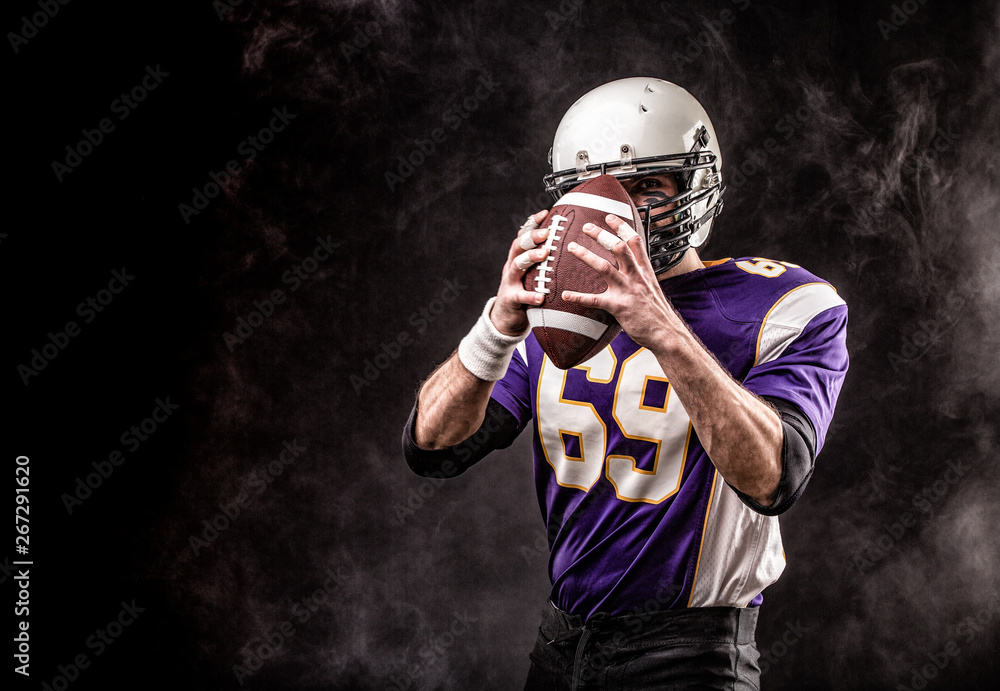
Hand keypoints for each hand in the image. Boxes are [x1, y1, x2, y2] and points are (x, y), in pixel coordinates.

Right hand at [490, 210, 549, 335]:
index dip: (532, 223)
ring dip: (530, 258)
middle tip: (547, 232)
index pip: (523, 235)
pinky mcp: (510, 299)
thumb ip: (543, 259)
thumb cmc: (525, 289)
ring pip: (516, 266)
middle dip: (532, 237)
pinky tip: (541, 296)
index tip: (546, 212)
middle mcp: (511, 266)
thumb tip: (567, 243)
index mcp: (518, 257)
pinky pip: (520, 296)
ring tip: (544, 254)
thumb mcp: (532, 272)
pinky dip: (530, 295)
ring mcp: (509, 282)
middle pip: (518, 246)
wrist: (506, 316)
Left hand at [562, 214, 676, 348]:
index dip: (621, 227)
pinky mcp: (619, 307)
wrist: (666, 333)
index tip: (608, 217)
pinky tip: (565, 294)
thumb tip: (631, 265)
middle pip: (618, 248)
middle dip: (601, 235)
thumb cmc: (657, 312)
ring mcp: (627, 291)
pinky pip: (595, 300)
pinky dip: (579, 297)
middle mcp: (636, 277)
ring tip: (572, 247)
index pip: (634, 241)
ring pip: (605, 267)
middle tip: (586, 227)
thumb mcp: (651, 287)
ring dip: (586, 256)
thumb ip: (640, 274)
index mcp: (644, 270)